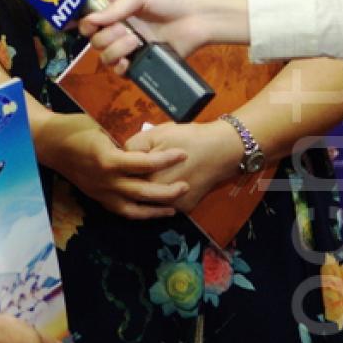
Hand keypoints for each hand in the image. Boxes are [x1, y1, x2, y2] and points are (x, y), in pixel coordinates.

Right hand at [45, 117, 190, 219]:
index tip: (182, 153)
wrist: (49, 143)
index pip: (145, 163)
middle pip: (144, 191)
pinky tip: (150, 211)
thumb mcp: (102, 128)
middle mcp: (106, 180)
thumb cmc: (75, 128)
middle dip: (168, 191)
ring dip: (156, 210)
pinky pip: (121, 210)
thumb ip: (123, 142)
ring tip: (174, 208)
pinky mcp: (97, 197)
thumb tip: (147, 145)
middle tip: (186, 185)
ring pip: (134, 209)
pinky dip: (138, 213)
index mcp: (108, 159)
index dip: (167, 159)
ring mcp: (101, 192)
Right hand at [79, 0, 249, 70]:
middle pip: (97, 43)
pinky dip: (121, 70)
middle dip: (107, 37)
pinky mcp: (145, 65)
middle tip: (127, 30)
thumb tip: (89, 20)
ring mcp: (133, 50)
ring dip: (116, 51)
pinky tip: (129, 63)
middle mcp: (122, 32)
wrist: (198, 17)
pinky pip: (123, 74)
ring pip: (107, 58)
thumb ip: (116, 8)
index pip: (92, 24)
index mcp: (119, 14)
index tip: (92, 26)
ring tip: (135, 42)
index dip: (87, 26)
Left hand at [125, 119, 242, 212]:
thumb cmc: (188, 138)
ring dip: (145, 190)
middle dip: (133, 178)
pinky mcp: (184, 208)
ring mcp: (172, 205)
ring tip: (154, 172)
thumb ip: (132, 146)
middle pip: (133, 191)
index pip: (123, 176)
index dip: (122, 164)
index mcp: (146, 176)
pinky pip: (165, 205)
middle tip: (142, 164)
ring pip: (148, 201)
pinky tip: (168, 180)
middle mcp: (157, 197)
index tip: (126, 156)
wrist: (222, 149)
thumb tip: (120, 156)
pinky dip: (162, 195)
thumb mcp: (156, 134)